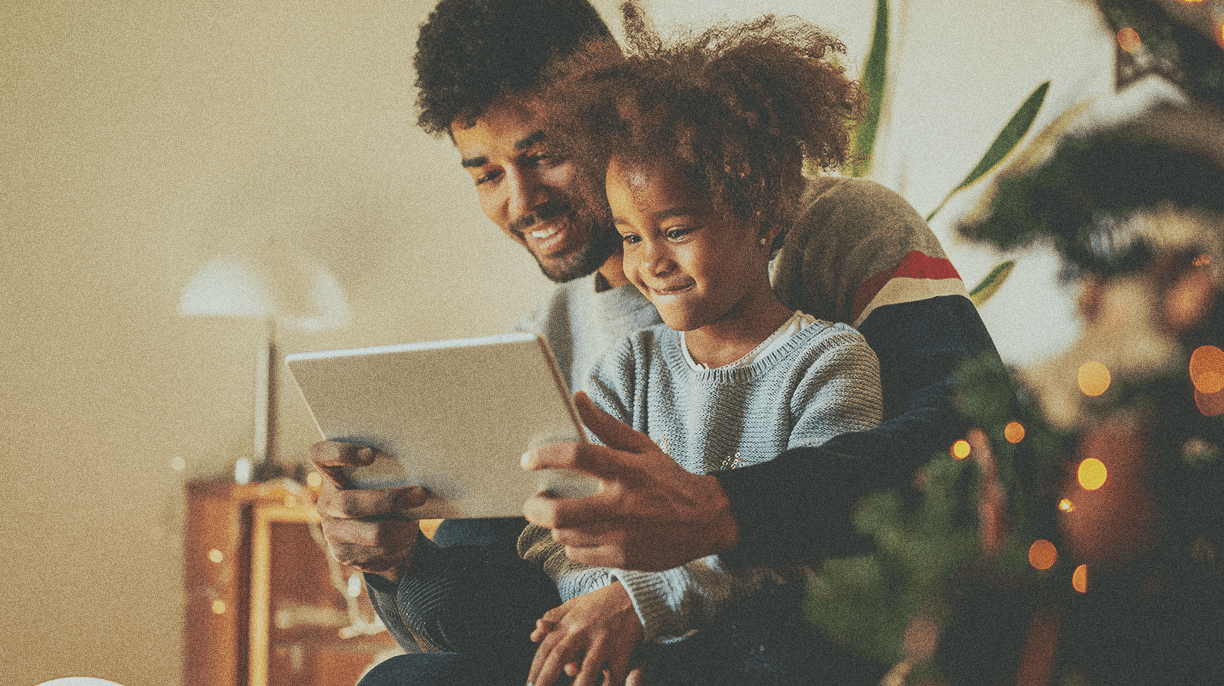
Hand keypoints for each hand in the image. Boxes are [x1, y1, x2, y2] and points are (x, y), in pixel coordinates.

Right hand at [310, 441, 427, 582]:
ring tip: (414, 526)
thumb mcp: (387, 482)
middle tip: (421, 495)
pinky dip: (399, 548)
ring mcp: (332, 532)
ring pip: (372, 533)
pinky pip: (378, 554)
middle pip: (350, 504)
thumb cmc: (390, 497)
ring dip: (401, 530)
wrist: (389, 538)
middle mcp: (327, 504)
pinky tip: (404, 543)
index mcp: (333, 476)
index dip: (340, 453)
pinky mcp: (344, 555)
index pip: (320, 456)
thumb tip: (420, 473)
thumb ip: (391, 473)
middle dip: (389, 500)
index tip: (371, 455)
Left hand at [522, 392, 738, 570]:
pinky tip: (580, 533)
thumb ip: (605, 425)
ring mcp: (622, 535)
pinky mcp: (623, 558)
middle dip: (535, 508)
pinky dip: (571, 543)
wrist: (706, 520)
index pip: (577, 456)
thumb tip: (577, 397)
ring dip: (554, 525)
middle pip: (560, 513)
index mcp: (626, 469)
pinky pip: (579, 554)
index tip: (527, 460)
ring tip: (559, 516)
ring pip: (565, 535)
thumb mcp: (641, 447)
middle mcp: (622, 504)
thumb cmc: (668, 479)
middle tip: (533, 502)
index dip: (545, 456)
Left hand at [527, 581, 642, 685]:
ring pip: (587, 669)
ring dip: (577, 685)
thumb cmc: (600, 603)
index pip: (546, 646)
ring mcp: (604, 642)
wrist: (635, 595)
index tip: (529, 685)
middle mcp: (584, 632)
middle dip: (545, 678)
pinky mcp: (622, 650)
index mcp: (570, 622)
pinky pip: (614, 675)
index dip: (536, 668)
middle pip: (560, 655)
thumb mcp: (574, 605)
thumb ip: (553, 619)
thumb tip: (533, 636)